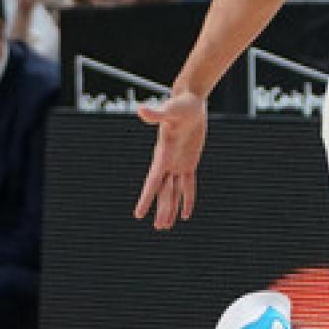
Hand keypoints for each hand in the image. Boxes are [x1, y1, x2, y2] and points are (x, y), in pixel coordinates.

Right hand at [135, 91, 208, 227]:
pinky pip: (188, 184)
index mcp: (162, 154)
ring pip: (174, 191)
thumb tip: (141, 109)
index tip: (138, 214)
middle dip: (162, 209)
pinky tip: (186, 214)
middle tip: (159, 228)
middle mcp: (168, 162)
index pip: (153, 181)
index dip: (146, 198)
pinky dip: (187, 198)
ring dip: (170, 208)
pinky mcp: (190, 161)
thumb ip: (156, 114)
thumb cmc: (180, 104)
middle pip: (164, 191)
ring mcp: (178, 162)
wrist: (190, 101)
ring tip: (165, 226)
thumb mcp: (170, 110)